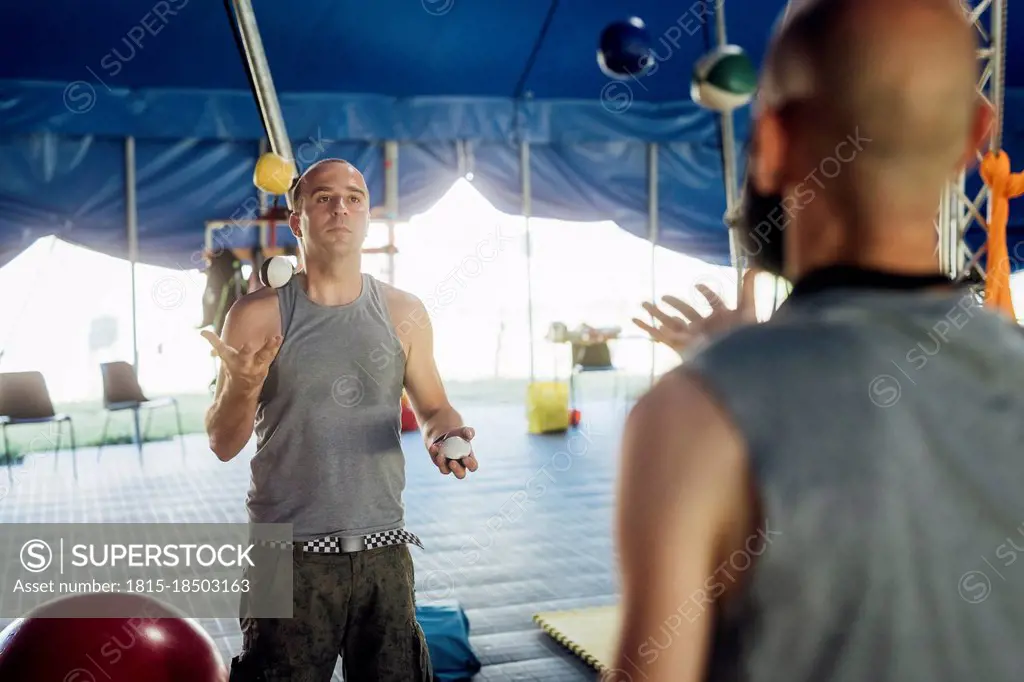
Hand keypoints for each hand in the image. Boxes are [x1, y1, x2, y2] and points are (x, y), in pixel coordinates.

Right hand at [201, 330, 282, 394]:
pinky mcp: (265, 366)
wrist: (242, 388)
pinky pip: (271, 356)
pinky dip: (275, 347)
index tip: (204, 333)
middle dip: (246, 351)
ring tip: (275, 338)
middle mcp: (242, 363)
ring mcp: (254, 366)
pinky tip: (279, 338)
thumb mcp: (224, 356)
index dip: (213, 340)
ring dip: (268, 348)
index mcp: (230, 359)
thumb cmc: (233, 367)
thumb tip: (202, 332)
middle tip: (249, 345)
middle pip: (243, 356)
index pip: (220, 348)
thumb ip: (215, 343)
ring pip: (262, 356)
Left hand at [428, 427, 478, 479]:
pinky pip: (436, 461)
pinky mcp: (439, 463)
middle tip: (452, 462)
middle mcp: (459, 466)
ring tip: (441, 454)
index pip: (473, 467)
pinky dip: (434, 454)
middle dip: (456, 470)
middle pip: (460, 475)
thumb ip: (468, 431)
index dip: (470, 465)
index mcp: (469, 460)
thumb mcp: (464, 431)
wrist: (446, 435)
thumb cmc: (459, 435)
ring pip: (445, 471)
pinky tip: (434, 446)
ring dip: (442, 463)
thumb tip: (468, 434)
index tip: (465, 458)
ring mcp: (448, 466)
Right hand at [633, 269, 759, 355]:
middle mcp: (703, 327)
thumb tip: (754, 268)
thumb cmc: (743, 338)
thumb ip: (748, 289)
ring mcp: (690, 336)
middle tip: (662, 297)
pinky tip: (636, 320)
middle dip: (674, 304)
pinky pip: (660, 335)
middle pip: (686, 312)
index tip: (698, 285)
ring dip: (656, 313)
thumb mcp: (747, 309)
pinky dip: (648, 328)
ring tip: (642, 304)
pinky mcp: (679, 344)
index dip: (706, 293)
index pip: (712, 303)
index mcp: (720, 318)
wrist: (734, 358)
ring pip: (669, 322)